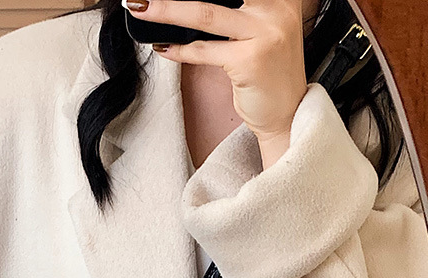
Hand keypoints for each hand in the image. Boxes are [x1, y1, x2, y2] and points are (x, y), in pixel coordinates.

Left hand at [123, 0, 309, 143]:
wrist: (287, 116)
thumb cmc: (268, 76)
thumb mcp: (261, 32)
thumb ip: (240, 11)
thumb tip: (189, 5)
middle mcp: (278, 9)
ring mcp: (266, 34)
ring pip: (205, 14)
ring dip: (166, 10)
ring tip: (140, 7)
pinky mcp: (250, 61)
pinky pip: (204, 50)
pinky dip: (179, 49)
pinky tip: (162, 46)